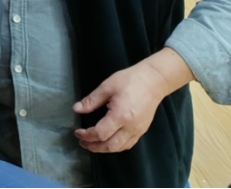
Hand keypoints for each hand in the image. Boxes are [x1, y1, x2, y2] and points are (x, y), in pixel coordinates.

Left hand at [72, 48, 192, 152]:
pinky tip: (108, 142)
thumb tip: (76, 109)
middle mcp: (130, 127)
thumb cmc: (129, 81)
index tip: (77, 132)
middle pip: (110, 146)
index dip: (87, 135)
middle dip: (94, 147)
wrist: (153, 81)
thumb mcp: (107, 87)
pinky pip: (128, 144)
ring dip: (104, 149)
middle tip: (82, 142)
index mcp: (120, 116)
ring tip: (92, 144)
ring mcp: (138, 131)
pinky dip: (116, 146)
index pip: (100, 133)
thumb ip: (91, 100)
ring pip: (120, 147)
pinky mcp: (142, 130)